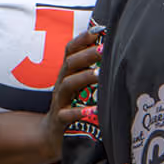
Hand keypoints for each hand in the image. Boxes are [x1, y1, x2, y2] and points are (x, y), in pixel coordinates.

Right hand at [41, 27, 102, 157]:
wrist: (51, 134)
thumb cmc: (72, 103)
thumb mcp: (79, 84)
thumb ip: (91, 67)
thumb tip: (112, 46)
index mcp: (67, 72)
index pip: (71, 50)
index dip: (83, 38)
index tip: (99, 29)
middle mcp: (62, 83)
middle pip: (70, 64)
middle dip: (86, 54)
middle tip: (104, 49)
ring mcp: (60, 101)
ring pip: (67, 85)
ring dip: (83, 77)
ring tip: (99, 75)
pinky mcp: (60, 120)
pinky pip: (67, 115)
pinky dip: (78, 112)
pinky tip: (93, 110)